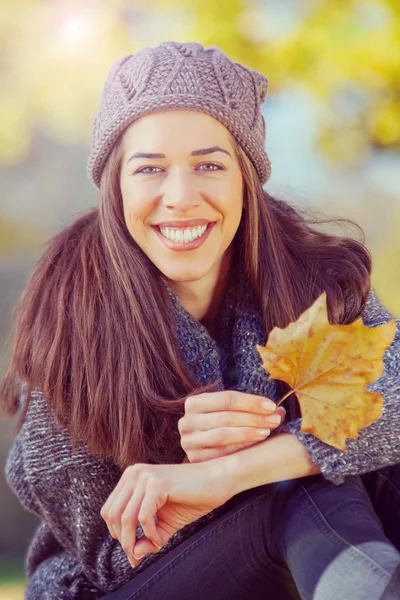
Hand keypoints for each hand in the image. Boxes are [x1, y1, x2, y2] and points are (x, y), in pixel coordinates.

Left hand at [100, 460, 229, 566]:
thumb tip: (133, 556)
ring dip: (135, 541)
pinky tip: (161, 538)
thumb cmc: (192, 498)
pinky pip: (143, 517)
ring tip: (153, 546)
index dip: (117, 534)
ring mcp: (144, 476)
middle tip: (138, 556)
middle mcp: (134, 473)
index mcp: (131, 477)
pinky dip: (150, 534)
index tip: (133, 551)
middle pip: (113, 515)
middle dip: (124, 541)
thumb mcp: (165, 522)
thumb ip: (147, 537)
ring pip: (125, 518)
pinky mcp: (157, 484)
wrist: (217, 480)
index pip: (109, 510)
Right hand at [178, 390, 285, 462]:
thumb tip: (280, 410)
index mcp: (193, 403)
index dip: (250, 402)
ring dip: (249, 432)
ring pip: (223, 435)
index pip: (226, 398)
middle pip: (225, 417)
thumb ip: (251, 408)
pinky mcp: (195, 459)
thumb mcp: (229, 411)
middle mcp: (186, 422)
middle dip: (254, 417)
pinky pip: (221, 452)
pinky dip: (241, 447)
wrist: (202, 448)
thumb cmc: (221, 424)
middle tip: (275, 419)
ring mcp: (188, 441)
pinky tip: (256, 443)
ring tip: (268, 431)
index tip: (272, 405)